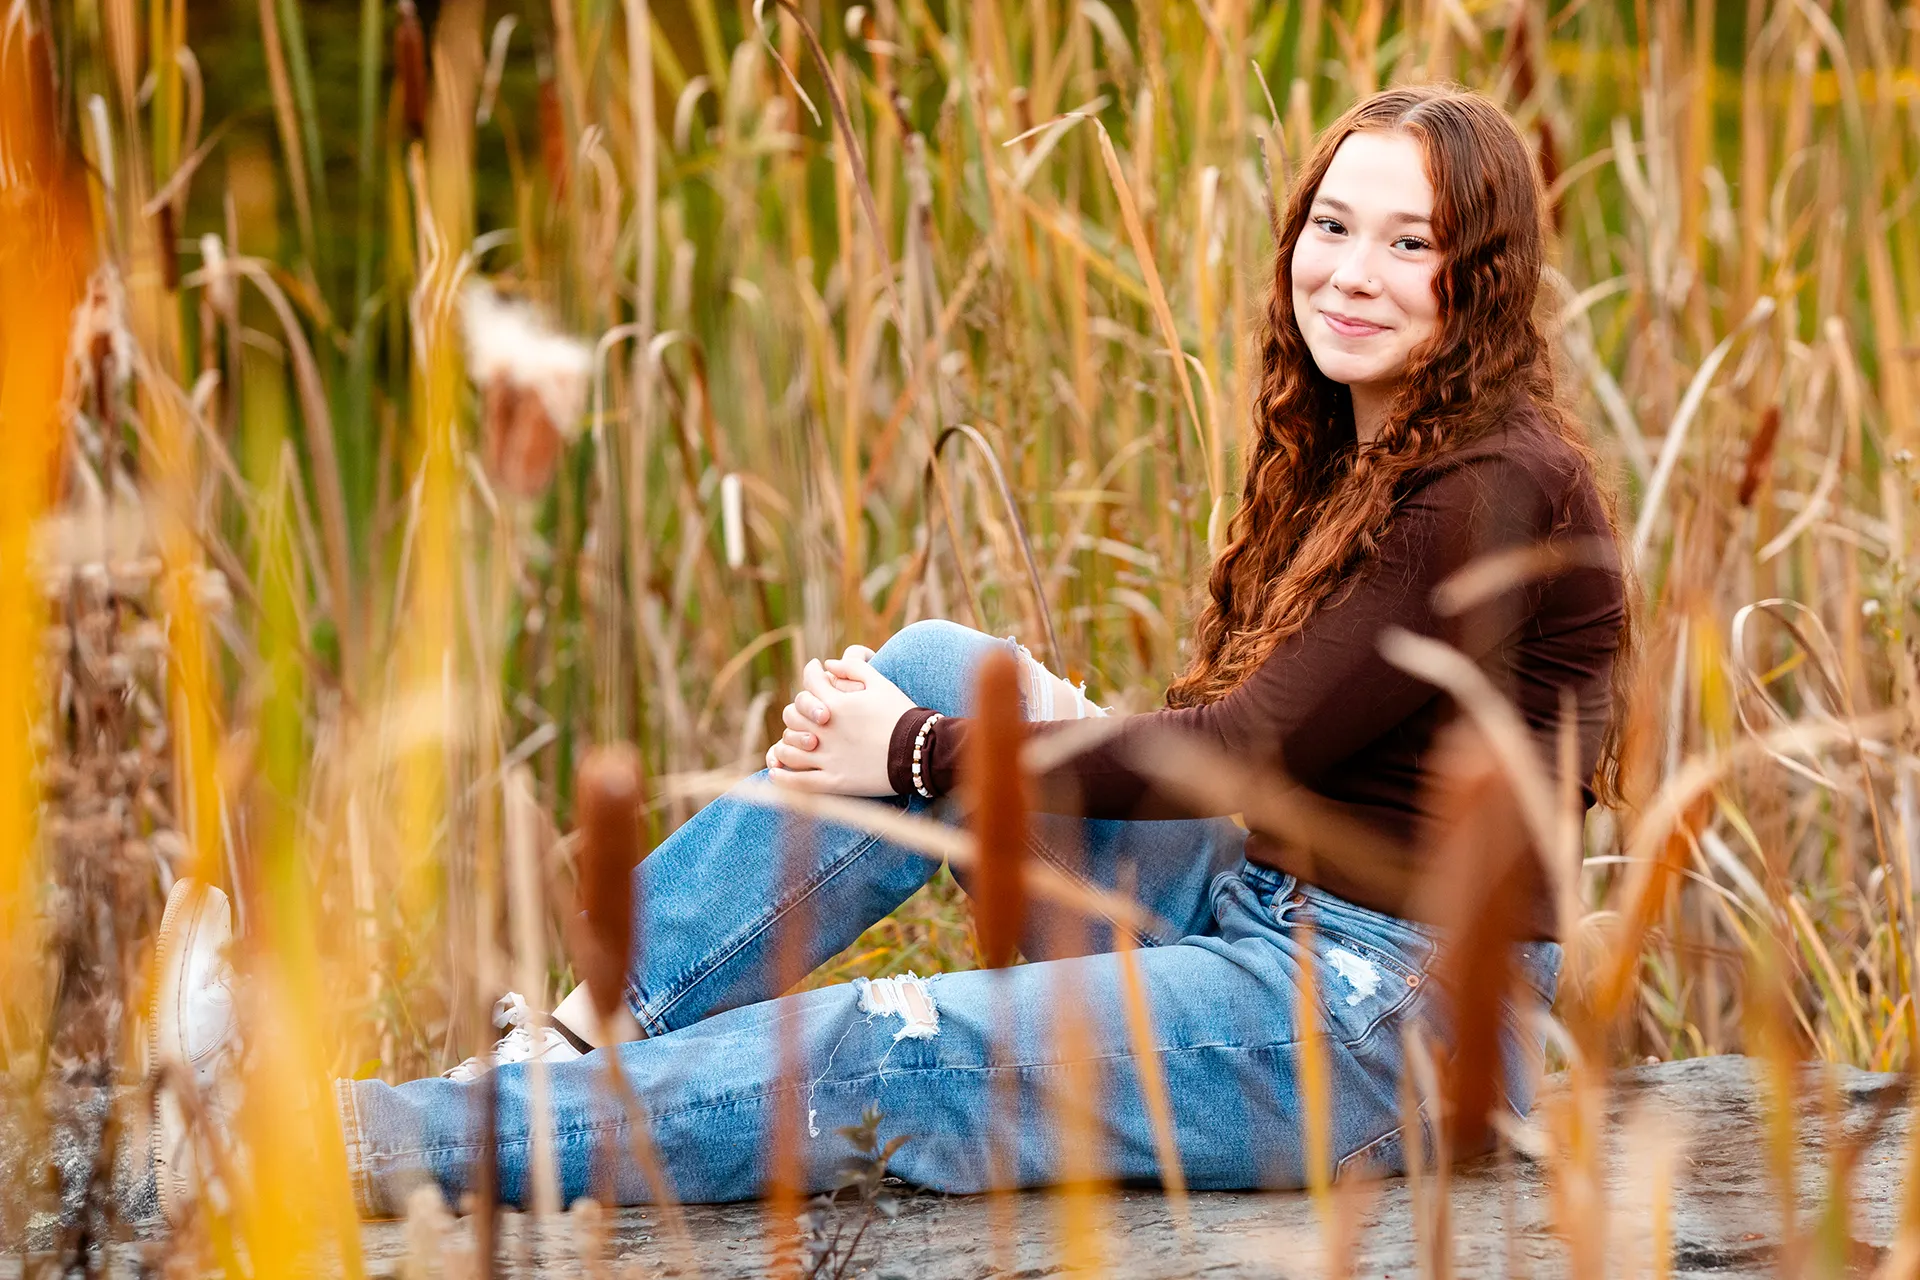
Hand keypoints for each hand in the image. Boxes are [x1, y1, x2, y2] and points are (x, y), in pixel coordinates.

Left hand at [765, 646, 913, 795]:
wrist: (920, 752)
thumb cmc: (902, 714)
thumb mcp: (881, 683)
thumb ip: (853, 668)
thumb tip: (829, 663)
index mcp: (836, 703)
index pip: (810, 682)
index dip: (811, 671)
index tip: (815, 668)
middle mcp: (826, 730)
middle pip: (794, 714)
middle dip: (797, 709)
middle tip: (804, 709)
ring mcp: (828, 757)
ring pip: (790, 748)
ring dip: (786, 743)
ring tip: (788, 742)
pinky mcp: (833, 782)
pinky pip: (798, 782)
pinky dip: (782, 777)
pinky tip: (776, 771)